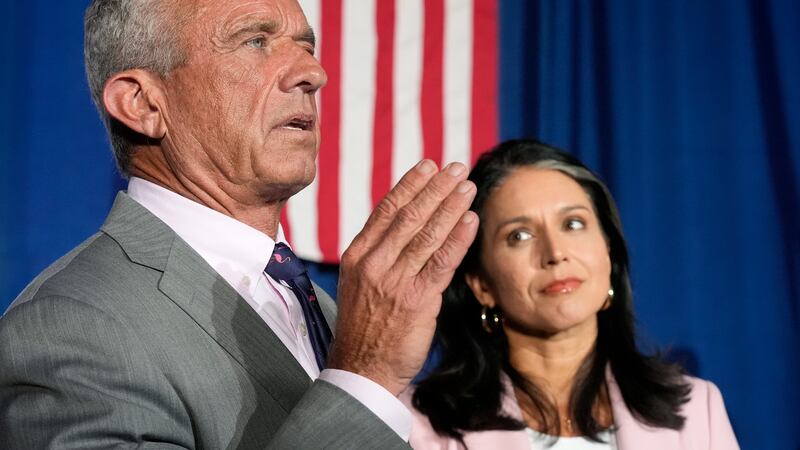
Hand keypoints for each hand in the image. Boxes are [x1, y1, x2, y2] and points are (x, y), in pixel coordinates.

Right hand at [328, 160, 478, 395]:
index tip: (429, 166)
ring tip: (468, 186)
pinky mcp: (417, 301)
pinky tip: (471, 220)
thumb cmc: (364, 327)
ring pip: (427, 234)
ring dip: (451, 206)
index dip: (410, 185)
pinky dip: (458, 238)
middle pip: (410, 216)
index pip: (386, 210)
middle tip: (457, 168)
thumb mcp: (359, 283)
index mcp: (357, 256)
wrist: (361, 369)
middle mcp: (374, 264)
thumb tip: (407, 225)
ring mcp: (394, 281)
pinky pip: (442, 262)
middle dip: (436, 188)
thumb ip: (380, 254)